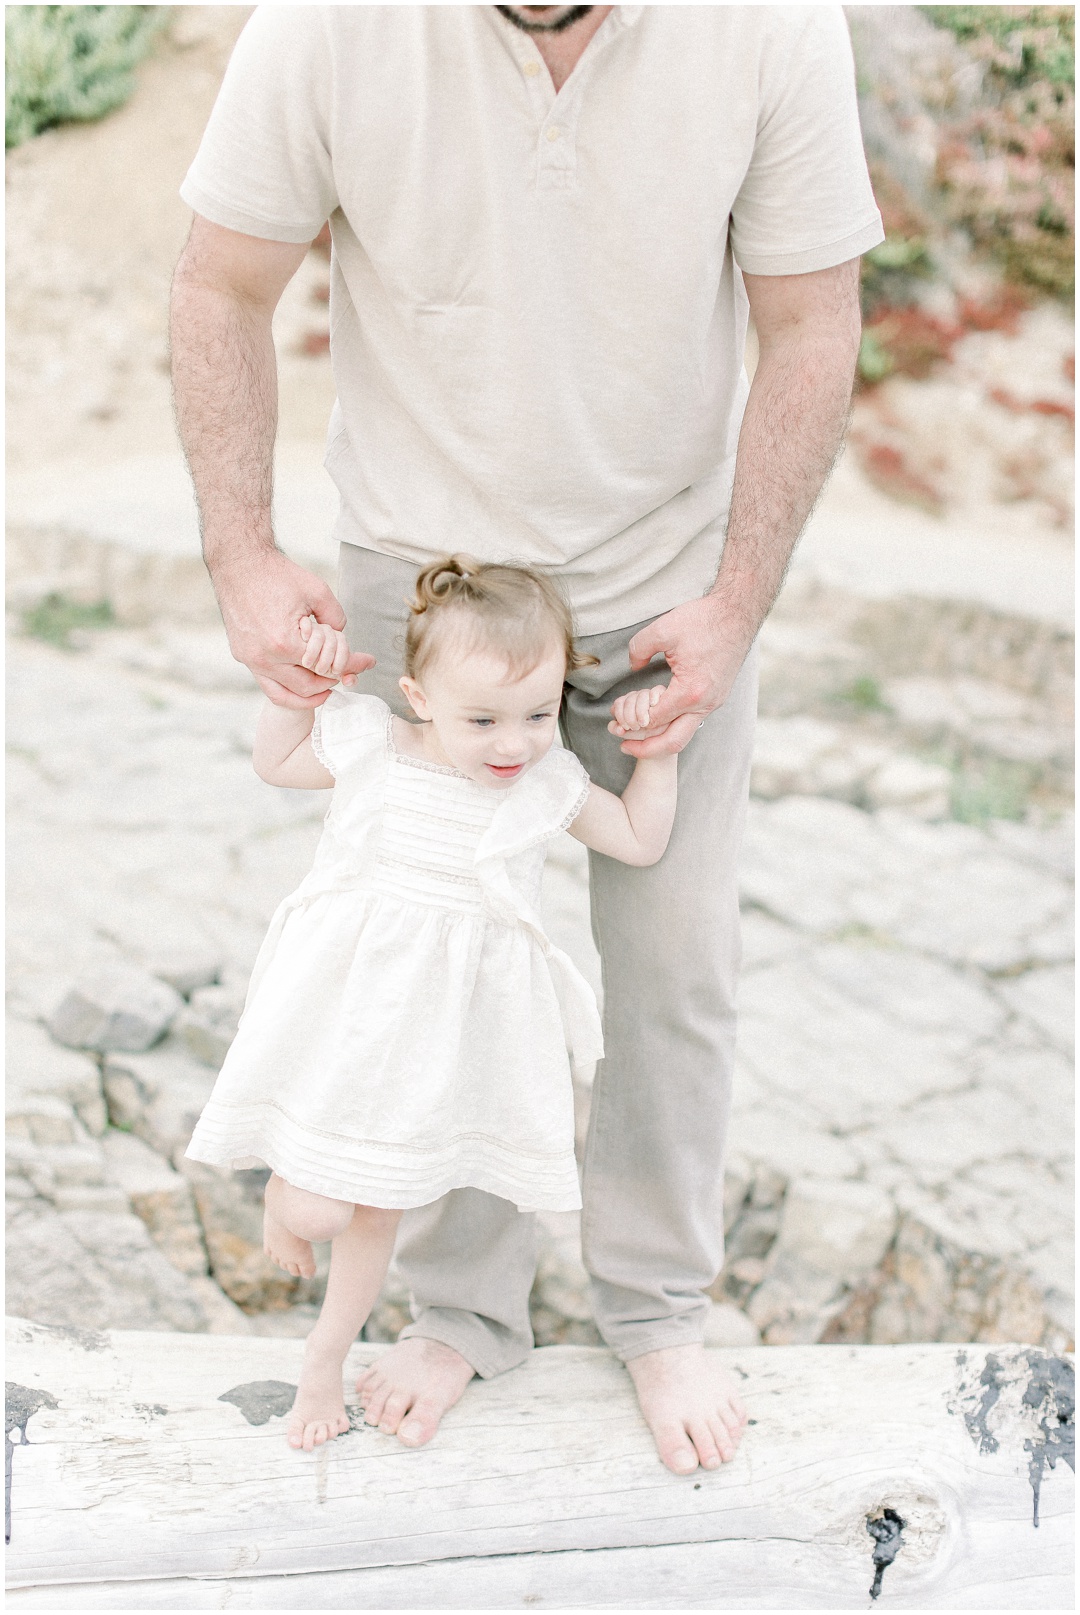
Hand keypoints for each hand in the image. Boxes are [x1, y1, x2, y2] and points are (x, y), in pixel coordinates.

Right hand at [211, 549, 374, 708]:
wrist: (239, 564)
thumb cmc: (276, 575)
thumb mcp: (318, 592)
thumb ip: (336, 620)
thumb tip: (341, 638)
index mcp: (285, 643)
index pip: (326, 666)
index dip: (350, 665)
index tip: (367, 662)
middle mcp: (265, 657)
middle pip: (308, 687)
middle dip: (332, 681)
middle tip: (347, 673)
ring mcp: (250, 659)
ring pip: (285, 694)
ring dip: (309, 694)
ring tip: (328, 686)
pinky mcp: (243, 655)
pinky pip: (267, 684)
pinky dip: (287, 690)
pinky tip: (303, 683)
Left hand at [616, 595, 750, 757]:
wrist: (737, 614)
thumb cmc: (704, 620)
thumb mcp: (662, 629)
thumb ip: (639, 648)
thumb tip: (633, 666)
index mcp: (689, 691)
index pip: (654, 719)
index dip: (631, 722)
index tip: (615, 720)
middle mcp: (705, 704)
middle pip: (672, 742)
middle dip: (645, 749)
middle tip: (622, 746)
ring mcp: (713, 703)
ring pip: (684, 734)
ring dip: (659, 740)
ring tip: (636, 737)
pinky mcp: (716, 697)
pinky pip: (691, 722)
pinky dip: (672, 727)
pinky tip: (657, 720)